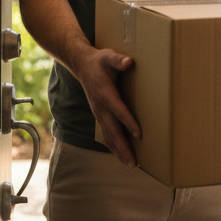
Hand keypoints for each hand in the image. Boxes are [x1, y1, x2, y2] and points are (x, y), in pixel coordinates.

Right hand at [76, 47, 138, 165]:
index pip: (119, 111)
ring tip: (131, 164)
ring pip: (109, 136)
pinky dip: (114, 146)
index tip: (139, 135)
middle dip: (123, 147)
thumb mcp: (108, 56)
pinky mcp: (99, 116)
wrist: (82, 66)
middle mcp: (100, 108)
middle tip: (134, 162)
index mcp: (105, 94)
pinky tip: (121, 155)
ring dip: (119, 151)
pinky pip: (107, 133)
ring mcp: (99, 113)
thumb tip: (129, 62)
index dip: (128, 122)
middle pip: (113, 131)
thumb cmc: (99, 61)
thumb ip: (118, 60)